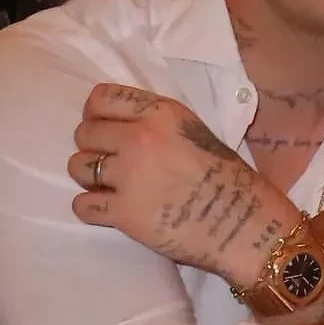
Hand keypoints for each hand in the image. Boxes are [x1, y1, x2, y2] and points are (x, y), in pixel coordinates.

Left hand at [68, 84, 300, 285]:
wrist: (246, 225)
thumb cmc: (231, 181)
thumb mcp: (197, 134)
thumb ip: (158, 127)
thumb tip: (122, 131)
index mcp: (162, 114)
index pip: (101, 98)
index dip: (96, 115)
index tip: (105, 130)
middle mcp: (140, 138)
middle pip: (84, 133)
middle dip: (94, 148)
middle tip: (112, 165)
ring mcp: (129, 176)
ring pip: (77, 167)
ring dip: (88, 177)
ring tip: (109, 188)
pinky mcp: (124, 213)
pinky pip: (82, 204)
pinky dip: (92, 208)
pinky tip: (110, 210)